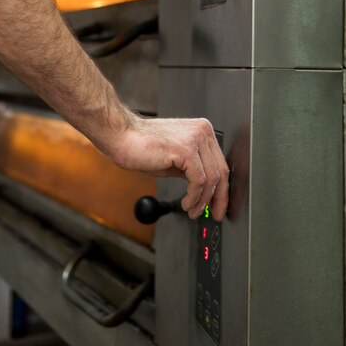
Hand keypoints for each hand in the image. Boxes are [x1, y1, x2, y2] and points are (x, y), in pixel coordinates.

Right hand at [107, 116, 228, 220]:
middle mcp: (202, 131)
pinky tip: (186, 204)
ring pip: (211, 178)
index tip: (219, 204)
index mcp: (202, 131)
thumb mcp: (177, 160)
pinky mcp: (185, 149)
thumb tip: (207, 190)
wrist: (123, 138)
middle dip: (219, 198)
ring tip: (193, 211)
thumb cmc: (144, 147)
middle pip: (221, 171)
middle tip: (215, 214)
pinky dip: (194, 197)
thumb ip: (194, 169)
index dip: (222, 188)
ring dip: (203, 201)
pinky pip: (199, 180)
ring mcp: (195, 138)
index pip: (221, 163)